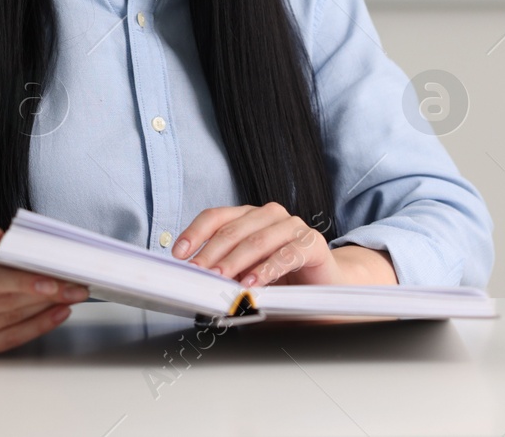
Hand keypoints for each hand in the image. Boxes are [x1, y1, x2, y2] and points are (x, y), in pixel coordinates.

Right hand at [0, 225, 89, 357]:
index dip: (23, 281)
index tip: (54, 279)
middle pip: (4, 303)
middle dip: (45, 294)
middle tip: (76, 285)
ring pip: (9, 321)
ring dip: (45, 309)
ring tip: (72, 296)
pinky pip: (7, 341)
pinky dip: (35, 328)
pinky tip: (56, 314)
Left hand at [171, 202, 343, 287]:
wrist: (326, 288)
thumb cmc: (283, 282)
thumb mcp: (246, 275)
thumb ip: (226, 274)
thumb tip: (196, 281)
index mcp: (250, 217)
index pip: (216, 217)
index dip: (195, 233)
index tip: (178, 253)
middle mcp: (270, 216)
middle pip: (233, 229)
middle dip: (211, 253)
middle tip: (198, 273)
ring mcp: (293, 227)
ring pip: (257, 239)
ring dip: (235, 261)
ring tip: (221, 280)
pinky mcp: (313, 243)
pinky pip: (286, 254)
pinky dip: (267, 270)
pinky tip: (253, 284)